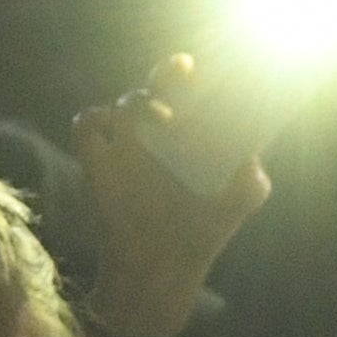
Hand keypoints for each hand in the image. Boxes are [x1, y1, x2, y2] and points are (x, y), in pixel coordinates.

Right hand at [70, 53, 274, 326]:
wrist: (162, 267)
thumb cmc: (203, 231)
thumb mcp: (240, 200)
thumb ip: (252, 174)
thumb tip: (252, 152)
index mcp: (193, 136)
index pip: (195, 93)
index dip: (203, 77)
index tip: (213, 71)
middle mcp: (159, 137)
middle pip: (158, 86)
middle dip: (170, 72)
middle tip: (185, 69)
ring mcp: (128, 149)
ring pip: (123, 104)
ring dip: (141, 102)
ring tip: (165, 117)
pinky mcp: (98, 166)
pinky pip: (84, 127)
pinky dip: (93, 119)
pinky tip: (114, 127)